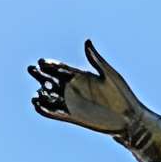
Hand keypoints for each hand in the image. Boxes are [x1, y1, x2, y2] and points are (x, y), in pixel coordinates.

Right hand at [28, 41, 145, 138]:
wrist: (128, 119)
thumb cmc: (123, 95)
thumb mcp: (109, 75)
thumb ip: (96, 60)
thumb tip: (87, 42)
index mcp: (81, 76)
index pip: (61, 68)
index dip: (50, 64)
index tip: (42, 62)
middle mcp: (74, 88)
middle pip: (51, 80)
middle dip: (40, 75)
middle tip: (32, 69)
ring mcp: (72, 103)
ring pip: (50, 96)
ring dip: (41, 93)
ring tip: (37, 92)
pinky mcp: (72, 116)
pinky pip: (53, 112)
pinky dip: (44, 109)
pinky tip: (37, 104)